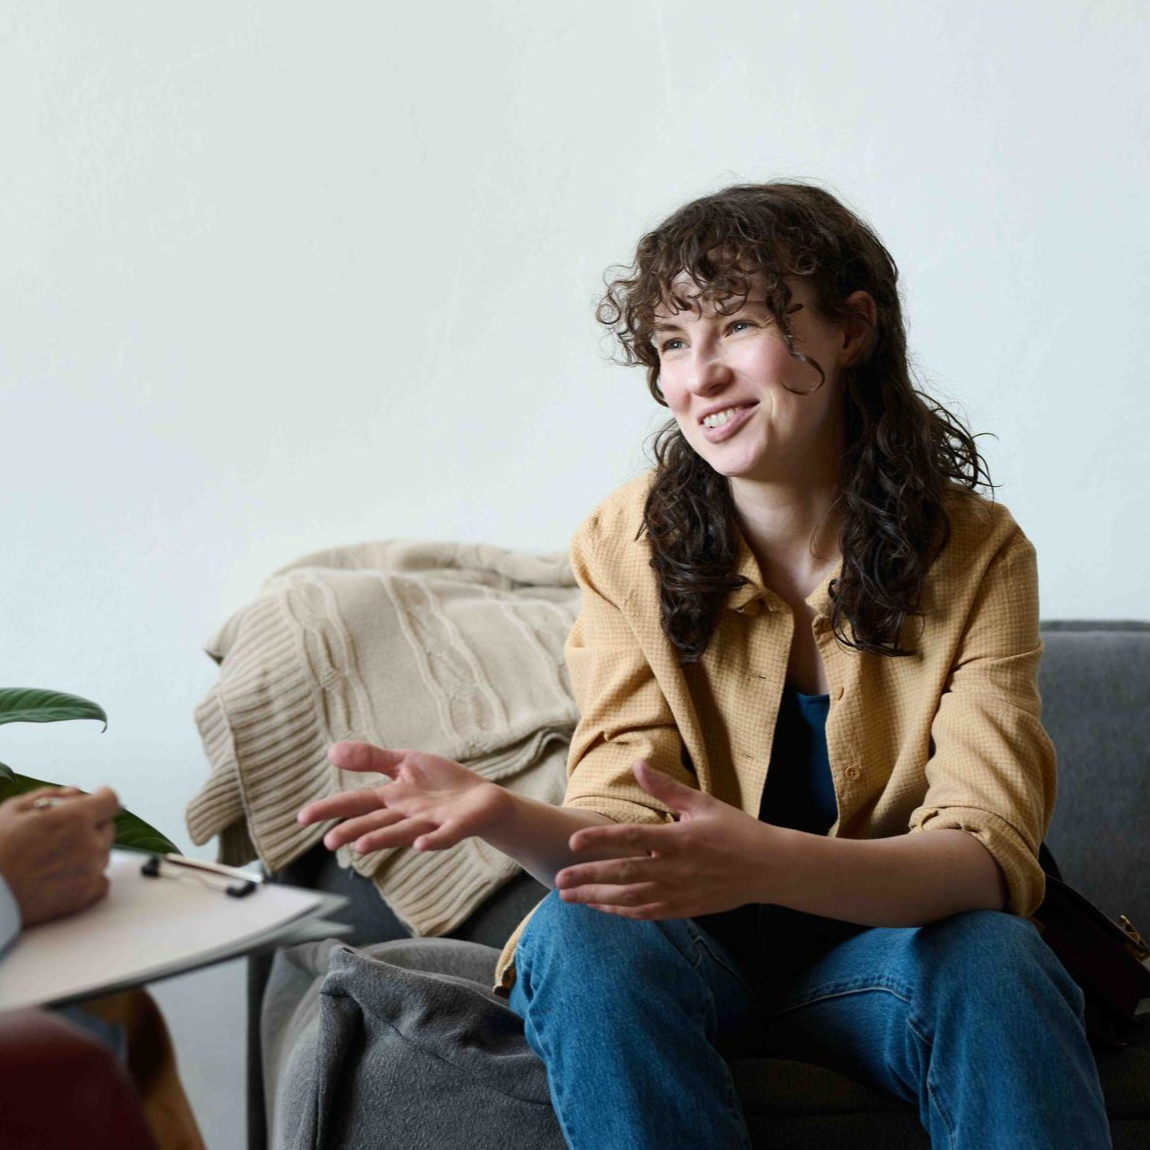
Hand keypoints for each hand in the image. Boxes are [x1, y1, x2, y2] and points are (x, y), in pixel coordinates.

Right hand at [0, 786, 119, 926]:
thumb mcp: (14, 809)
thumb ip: (51, 795)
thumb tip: (76, 793)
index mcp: (75, 819)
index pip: (110, 800)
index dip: (101, 798)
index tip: (95, 800)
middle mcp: (89, 844)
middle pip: (107, 826)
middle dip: (90, 825)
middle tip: (61, 833)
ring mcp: (89, 872)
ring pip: (103, 852)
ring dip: (89, 850)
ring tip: (55, 856)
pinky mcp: (84, 895)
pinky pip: (101, 879)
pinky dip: (89, 875)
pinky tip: (65, 873)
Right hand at [297, 741, 509, 853]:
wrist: (483, 800)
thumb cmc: (441, 784)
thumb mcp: (405, 764)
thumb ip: (371, 759)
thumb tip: (331, 751)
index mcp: (393, 798)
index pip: (357, 802)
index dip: (331, 809)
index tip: (302, 818)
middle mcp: (408, 814)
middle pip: (376, 822)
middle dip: (354, 831)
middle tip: (329, 843)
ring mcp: (432, 822)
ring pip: (404, 831)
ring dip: (384, 838)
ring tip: (361, 847)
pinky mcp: (458, 825)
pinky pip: (445, 834)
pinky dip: (433, 839)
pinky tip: (420, 844)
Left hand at [554, 760, 776, 918]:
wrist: (769, 869)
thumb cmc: (736, 831)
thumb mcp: (702, 803)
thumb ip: (665, 789)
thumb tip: (636, 764)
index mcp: (678, 839)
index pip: (631, 839)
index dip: (600, 840)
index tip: (573, 842)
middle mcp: (674, 869)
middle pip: (622, 874)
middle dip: (588, 877)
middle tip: (558, 880)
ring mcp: (678, 893)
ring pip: (629, 899)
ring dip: (597, 898)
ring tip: (569, 897)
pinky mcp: (684, 908)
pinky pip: (645, 913)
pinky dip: (620, 911)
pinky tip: (600, 906)